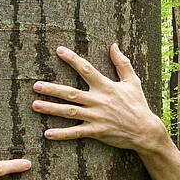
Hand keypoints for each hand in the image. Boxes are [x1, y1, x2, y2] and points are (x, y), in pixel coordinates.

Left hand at [32, 44, 169, 154]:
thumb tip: (114, 45)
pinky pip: (76, 133)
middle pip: (71, 93)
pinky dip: (62, 134)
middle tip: (36, 85)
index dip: (72, 59)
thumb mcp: (132, 82)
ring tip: (35, 105)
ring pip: (69, 112)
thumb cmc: (138, 105)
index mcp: (106, 86)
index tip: (59, 50)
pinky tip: (47, 134)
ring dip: (51, 108)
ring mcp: (96, 117)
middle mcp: (98, 101)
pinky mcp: (96, 132)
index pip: (86, 69)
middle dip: (52, 89)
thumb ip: (122, 63)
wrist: (145, 130)